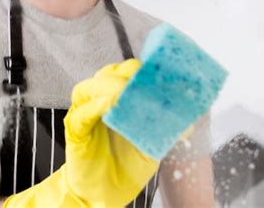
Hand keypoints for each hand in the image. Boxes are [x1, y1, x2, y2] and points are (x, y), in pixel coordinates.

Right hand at [4, 59, 159, 206]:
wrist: (106, 193)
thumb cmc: (125, 166)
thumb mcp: (152, 144)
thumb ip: (165, 129)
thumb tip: (188, 119)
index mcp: (117, 100)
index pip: (125, 73)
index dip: (141, 70)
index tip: (159, 75)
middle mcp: (98, 102)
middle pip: (107, 75)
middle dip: (126, 75)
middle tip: (145, 84)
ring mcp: (84, 114)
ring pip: (90, 88)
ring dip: (109, 87)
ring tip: (126, 93)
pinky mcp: (75, 130)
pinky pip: (83, 114)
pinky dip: (96, 107)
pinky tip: (110, 106)